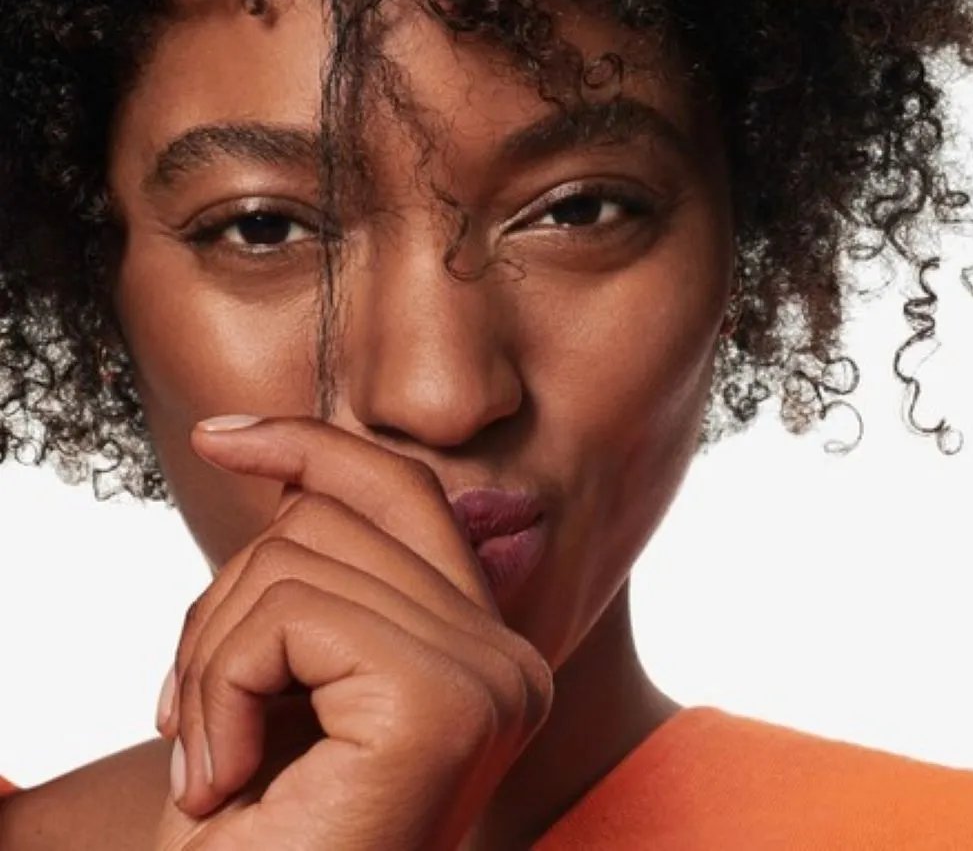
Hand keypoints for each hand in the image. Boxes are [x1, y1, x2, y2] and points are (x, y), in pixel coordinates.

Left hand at [152, 416, 553, 850]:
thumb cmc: (262, 839)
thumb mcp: (288, 678)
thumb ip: (321, 577)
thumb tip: (289, 466)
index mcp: (483, 645)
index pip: (401, 489)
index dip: (311, 445)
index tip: (220, 434)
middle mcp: (509, 655)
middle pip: (335, 512)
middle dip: (225, 601)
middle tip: (193, 720)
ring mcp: (488, 678)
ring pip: (296, 554)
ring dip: (210, 659)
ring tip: (213, 765)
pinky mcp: (443, 703)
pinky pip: (289, 611)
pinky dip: (218, 686)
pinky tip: (223, 784)